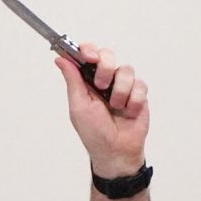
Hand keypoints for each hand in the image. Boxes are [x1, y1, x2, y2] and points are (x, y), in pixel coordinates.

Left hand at [55, 45, 149, 178]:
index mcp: (87, 81)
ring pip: (126, 70)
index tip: (89, 57)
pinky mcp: (138, 94)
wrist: (116, 150)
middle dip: (105, 69)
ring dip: (120, 91)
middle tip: (101, 85)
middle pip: (108, 54)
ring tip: (115, 107)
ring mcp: (122, 85)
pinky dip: (133, 100)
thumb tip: (60, 59)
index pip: (87, 54)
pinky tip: (128, 112)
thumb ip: (72, 80)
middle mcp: (105, 79)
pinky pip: (140, 85)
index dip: (88, 50)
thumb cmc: (94, 133)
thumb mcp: (78, 106)